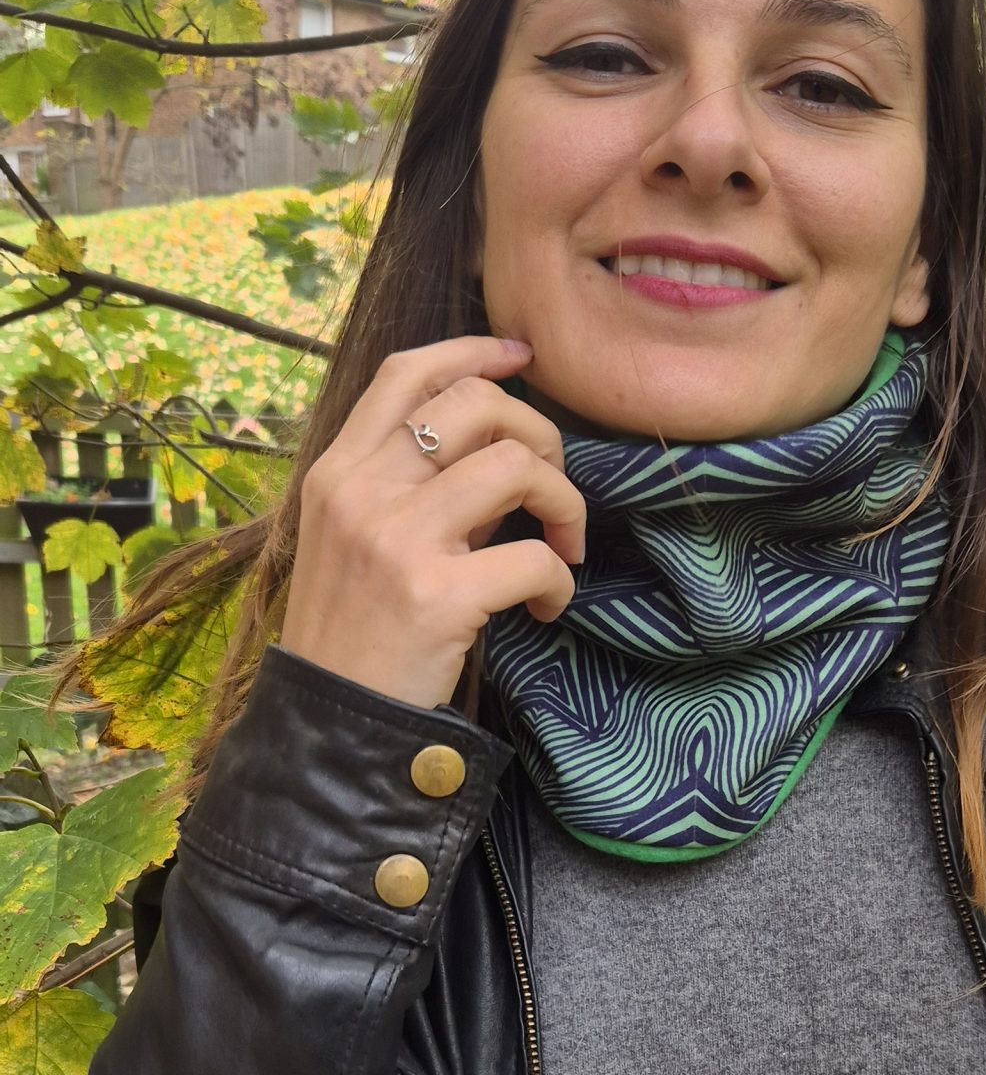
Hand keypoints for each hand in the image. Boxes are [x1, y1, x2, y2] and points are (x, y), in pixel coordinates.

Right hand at [279, 334, 585, 709]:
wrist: (331, 723)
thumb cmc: (355, 633)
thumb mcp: (357, 542)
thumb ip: (416, 490)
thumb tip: (500, 457)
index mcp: (337, 471)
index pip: (407, 373)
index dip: (473, 351)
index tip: (520, 358)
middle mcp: (362, 491)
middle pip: (476, 404)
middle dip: (539, 436)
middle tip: (552, 489)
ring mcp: (398, 540)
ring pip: (516, 466)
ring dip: (564, 501)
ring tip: (564, 546)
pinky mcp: (437, 595)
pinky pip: (535, 557)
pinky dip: (561, 580)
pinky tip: (549, 607)